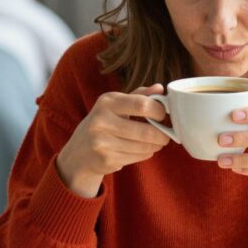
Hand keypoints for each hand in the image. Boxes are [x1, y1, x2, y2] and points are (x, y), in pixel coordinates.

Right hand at [55, 84, 169, 197]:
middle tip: (166, 135)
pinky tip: (140, 150)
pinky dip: (145, 154)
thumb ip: (139, 95)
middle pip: (146, 131)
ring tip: (156, 143)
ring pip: (144, 147)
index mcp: (106, 102)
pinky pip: (137, 157)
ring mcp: (102, 142)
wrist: (80, 150)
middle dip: (162, 135)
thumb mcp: (117, 104)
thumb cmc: (105, 121)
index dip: (159, 111)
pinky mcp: (106, 160)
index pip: (142, 105)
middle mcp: (101, 121)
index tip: (164, 115)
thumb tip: (160, 87)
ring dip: (155, 146)